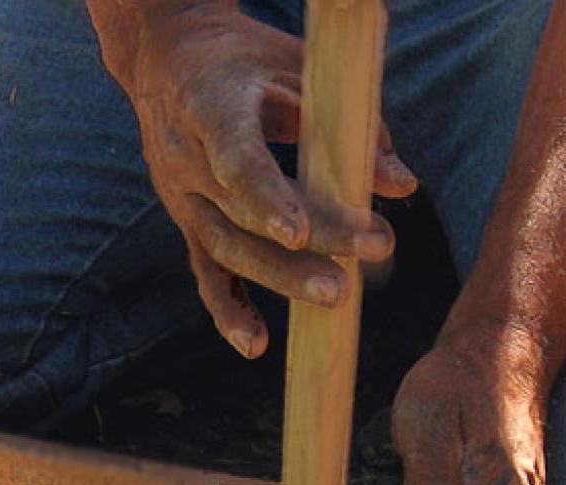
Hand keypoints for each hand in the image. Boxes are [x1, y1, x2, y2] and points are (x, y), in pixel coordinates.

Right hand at [95, 2, 416, 356]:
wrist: (165, 59)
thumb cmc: (244, 60)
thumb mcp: (298, 70)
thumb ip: (349, 125)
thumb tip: (401, 187)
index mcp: (208, 107)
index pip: (234, 162)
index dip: (264, 201)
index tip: (300, 235)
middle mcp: (183, 158)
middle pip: (240, 217)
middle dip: (299, 251)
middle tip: (353, 279)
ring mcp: (180, 197)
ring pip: (226, 250)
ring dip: (280, 280)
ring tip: (336, 300)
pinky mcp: (186, 222)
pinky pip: (206, 272)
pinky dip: (229, 310)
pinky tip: (256, 345)